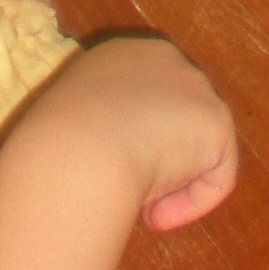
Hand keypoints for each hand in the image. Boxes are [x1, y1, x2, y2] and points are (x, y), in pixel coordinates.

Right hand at [20, 36, 238, 232]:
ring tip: (135, 201)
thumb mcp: (61, 127)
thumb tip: (95, 161)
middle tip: (123, 187)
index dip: (125, 138)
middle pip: (173, 116)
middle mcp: (164, 59)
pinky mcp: (218, 123)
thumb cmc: (50, 147)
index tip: (105, 169)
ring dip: (168, 181)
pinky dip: (189, 205)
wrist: (75, 154)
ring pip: (195, 146)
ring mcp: (196, 87)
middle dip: (154, 155)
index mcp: (118, 55)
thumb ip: (88, 130)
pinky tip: (154, 214)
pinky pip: (215, 177)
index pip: (139, 95)